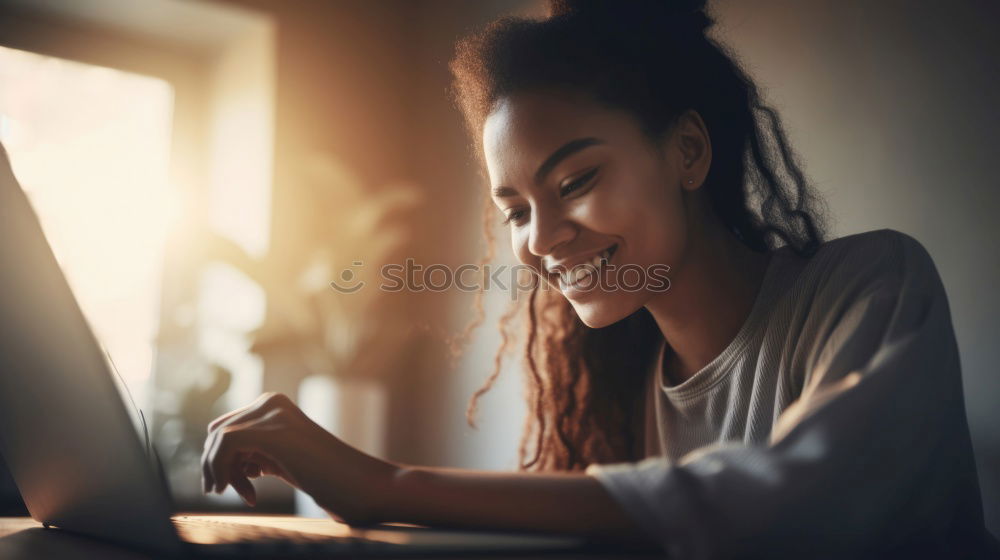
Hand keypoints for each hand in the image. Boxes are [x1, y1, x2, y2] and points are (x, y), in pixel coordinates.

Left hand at [201, 392, 397, 523]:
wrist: (364, 486)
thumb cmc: (330, 480)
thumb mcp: (284, 460)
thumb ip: (256, 452)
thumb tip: (214, 461)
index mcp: (275, 405)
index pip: (225, 427)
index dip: (220, 460)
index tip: (234, 488)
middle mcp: (272, 402)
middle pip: (217, 432)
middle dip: (217, 466)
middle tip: (232, 494)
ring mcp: (273, 413)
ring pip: (218, 440)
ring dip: (223, 474)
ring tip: (249, 496)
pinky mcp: (273, 431)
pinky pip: (225, 445)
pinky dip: (226, 473)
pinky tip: (251, 495)